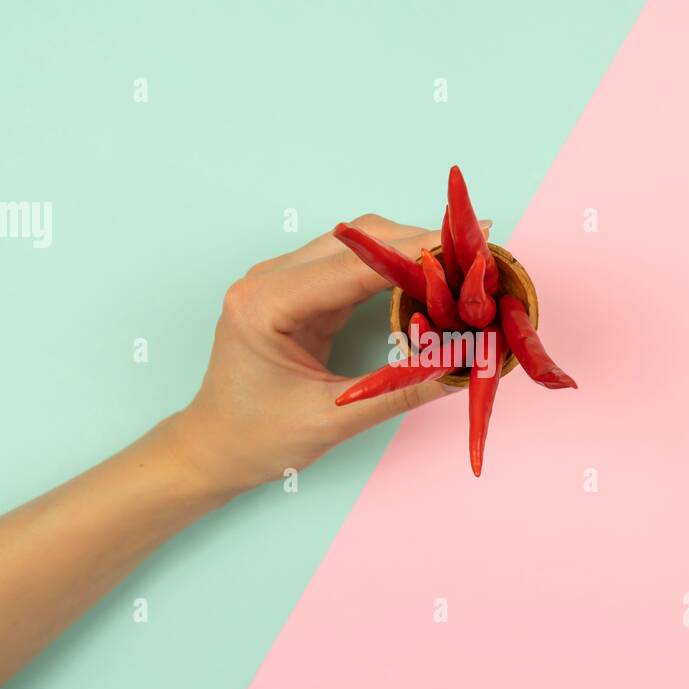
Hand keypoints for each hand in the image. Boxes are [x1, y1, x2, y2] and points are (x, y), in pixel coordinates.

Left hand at [163, 214, 486, 498]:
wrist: (213, 447)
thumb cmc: (257, 439)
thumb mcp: (333, 420)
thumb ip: (399, 390)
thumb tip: (462, 367)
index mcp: (266, 306)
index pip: (354, 266)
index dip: (416, 252)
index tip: (469, 244)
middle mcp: (267, 280)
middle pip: (357, 241)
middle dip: (419, 244)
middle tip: (475, 256)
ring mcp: (278, 281)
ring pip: (356, 246)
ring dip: (407, 251)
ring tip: (459, 265)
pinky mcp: (294, 291)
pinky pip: (349, 266)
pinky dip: (390, 269)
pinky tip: (425, 279)